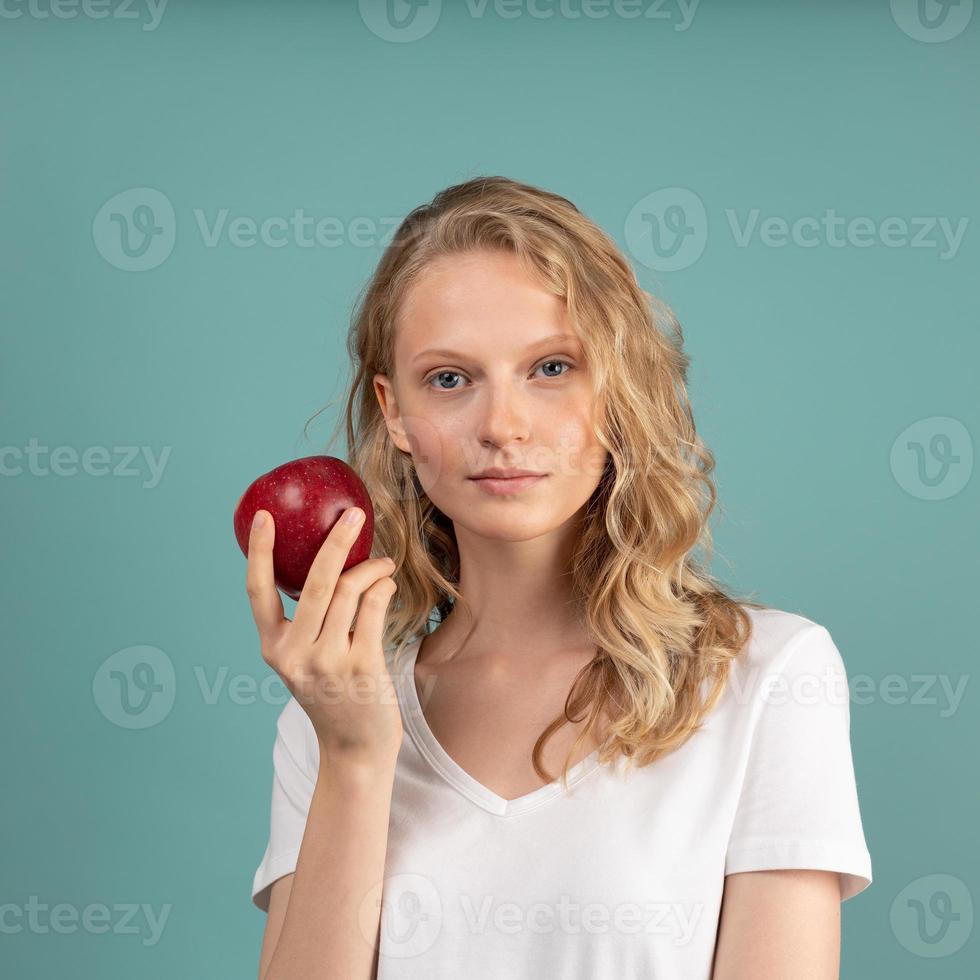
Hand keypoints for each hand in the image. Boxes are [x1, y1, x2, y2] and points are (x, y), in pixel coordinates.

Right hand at [245, 506, 402, 770]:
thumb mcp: (305, 661)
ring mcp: (328, 662)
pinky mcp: (361, 666)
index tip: (263, 516)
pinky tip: (388, 585)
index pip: (258, 592)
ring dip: (372, 568)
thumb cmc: (334, 693)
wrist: (355, 748)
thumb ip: (307, 622)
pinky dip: (383, 588)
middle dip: (336, 541)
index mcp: (274, 648)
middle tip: (354, 514)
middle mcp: (295, 654)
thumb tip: (330, 561)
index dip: (260, 551)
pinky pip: (374, 609)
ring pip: (349, 592)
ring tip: (384, 563)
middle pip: (315, 583)